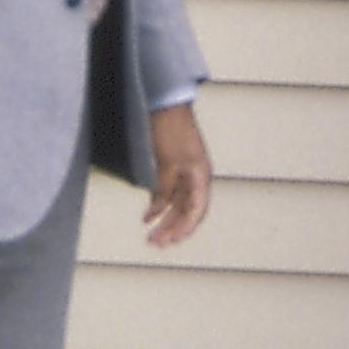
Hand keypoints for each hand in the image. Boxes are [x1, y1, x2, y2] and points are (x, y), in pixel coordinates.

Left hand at [141, 102, 212, 248]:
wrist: (167, 105)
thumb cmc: (172, 130)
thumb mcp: (168, 164)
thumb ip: (165, 188)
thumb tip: (158, 211)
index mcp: (201, 176)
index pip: (197, 211)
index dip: (185, 228)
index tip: (170, 241)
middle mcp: (196, 178)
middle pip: (187, 212)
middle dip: (172, 229)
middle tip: (155, 243)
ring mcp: (185, 174)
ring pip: (177, 205)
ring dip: (165, 221)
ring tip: (150, 236)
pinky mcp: (173, 169)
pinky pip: (169, 194)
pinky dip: (158, 206)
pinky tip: (147, 216)